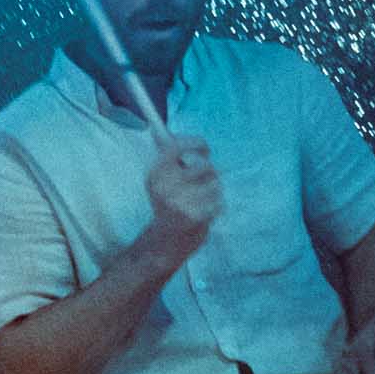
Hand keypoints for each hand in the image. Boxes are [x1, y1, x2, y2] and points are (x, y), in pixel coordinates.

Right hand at [141, 138, 220, 268]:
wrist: (163, 244)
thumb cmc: (167, 207)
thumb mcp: (160, 182)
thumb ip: (168, 158)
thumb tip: (162, 129)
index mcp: (155, 174)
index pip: (176, 146)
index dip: (196, 143)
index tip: (204, 149)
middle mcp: (165, 186)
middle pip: (204, 166)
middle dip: (210, 173)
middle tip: (204, 182)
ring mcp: (180, 201)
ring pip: (215, 184)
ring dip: (214, 192)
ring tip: (202, 201)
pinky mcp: (194, 216)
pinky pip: (219, 201)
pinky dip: (216, 207)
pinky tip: (204, 213)